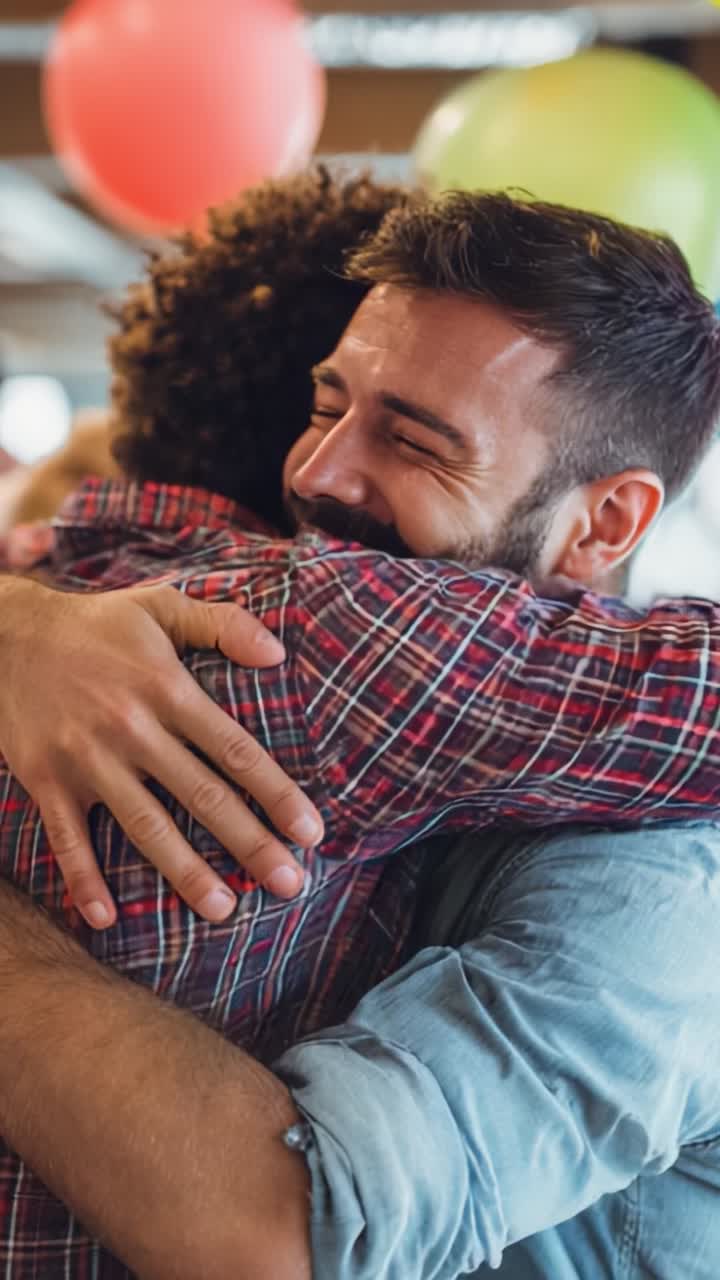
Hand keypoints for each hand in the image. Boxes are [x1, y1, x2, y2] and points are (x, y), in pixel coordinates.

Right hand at [0, 577, 322, 928]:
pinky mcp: (45, 779)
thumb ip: (224, 623)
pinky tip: (106, 919)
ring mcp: (87, 758)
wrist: (6, 633)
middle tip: (290, 883)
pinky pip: (67, 838)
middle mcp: (132, 728)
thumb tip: (279, 653)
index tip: (311, 831)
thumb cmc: (96, 623)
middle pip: (202, 796)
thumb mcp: (161, 604)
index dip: (277, 792)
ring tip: (223, 910)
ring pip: (145, 826)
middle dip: (250, 844)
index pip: (235, 749)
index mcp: (167, 688)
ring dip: (186, 872)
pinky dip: (83, 879)